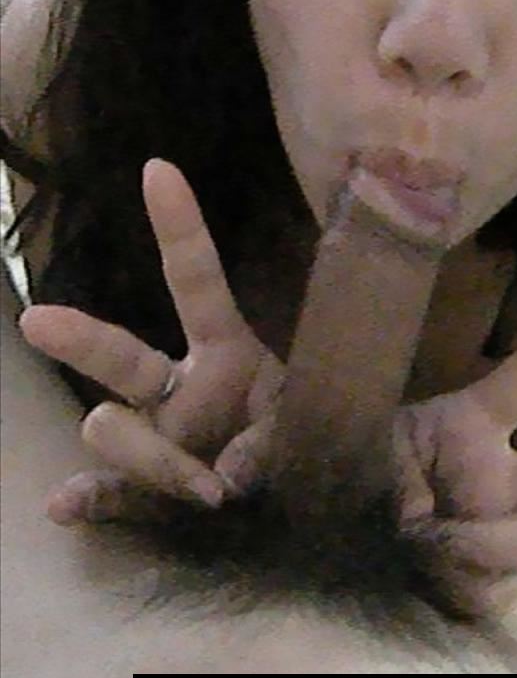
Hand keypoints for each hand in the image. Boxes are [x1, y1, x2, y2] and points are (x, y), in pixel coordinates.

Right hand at [22, 159, 284, 523]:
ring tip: (211, 492)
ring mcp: (158, 435)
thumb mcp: (311, 422)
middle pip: (120, 355)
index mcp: (226, 350)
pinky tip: (66, 507)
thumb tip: (219, 479)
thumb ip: (273, 442)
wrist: (307, 492)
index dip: (179, 227)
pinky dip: (92, 500)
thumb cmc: (314, 435)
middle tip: (41, 321)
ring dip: (155, 459)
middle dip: (81, 338)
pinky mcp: (146, 489)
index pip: (195, 279)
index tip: (157, 169)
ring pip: (114, 429)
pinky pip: (109, 493)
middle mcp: (179, 385)